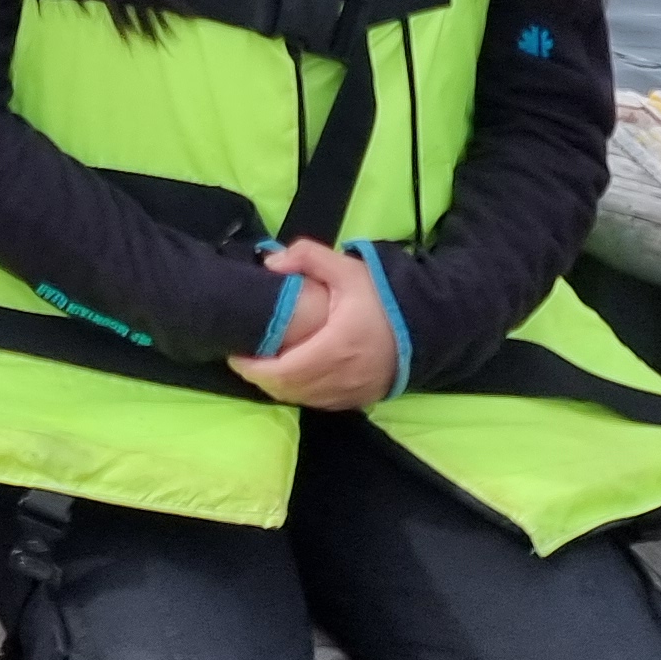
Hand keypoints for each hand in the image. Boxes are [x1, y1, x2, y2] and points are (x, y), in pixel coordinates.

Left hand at [228, 238, 397, 411]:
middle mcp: (341, 378)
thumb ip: (307, 257)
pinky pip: (319, 402)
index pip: (283, 371)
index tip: (235, 353)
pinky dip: (300, 391)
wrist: (425, 327)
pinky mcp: (358, 400)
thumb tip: (271, 263)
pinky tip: (292, 373)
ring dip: (278, 386)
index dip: (253, 367)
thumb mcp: (347, 268)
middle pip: (287, 389)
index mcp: (336, 348)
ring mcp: (350, 394)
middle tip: (244, 357)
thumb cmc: (383, 298)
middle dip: (260, 377)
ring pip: (302, 399)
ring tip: (263, 364)